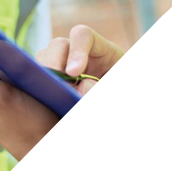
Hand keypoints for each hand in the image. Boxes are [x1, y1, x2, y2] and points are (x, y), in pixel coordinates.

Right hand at [38, 25, 149, 147]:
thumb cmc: (132, 121)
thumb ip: (111, 101)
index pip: (86, 36)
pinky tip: (43, 97)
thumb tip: (82, 89)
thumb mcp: (130, 114)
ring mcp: (69, 68)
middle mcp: (86, 56)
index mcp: (107, 55)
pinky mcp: (58, 83)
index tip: (73, 73)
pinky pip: (41, 75)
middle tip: (53, 84)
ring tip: (49, 93)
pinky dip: (39, 83)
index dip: (76, 49)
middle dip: (54, 61)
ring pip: (47, 56)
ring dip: (44, 72)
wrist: (124, 134)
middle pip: (61, 44)